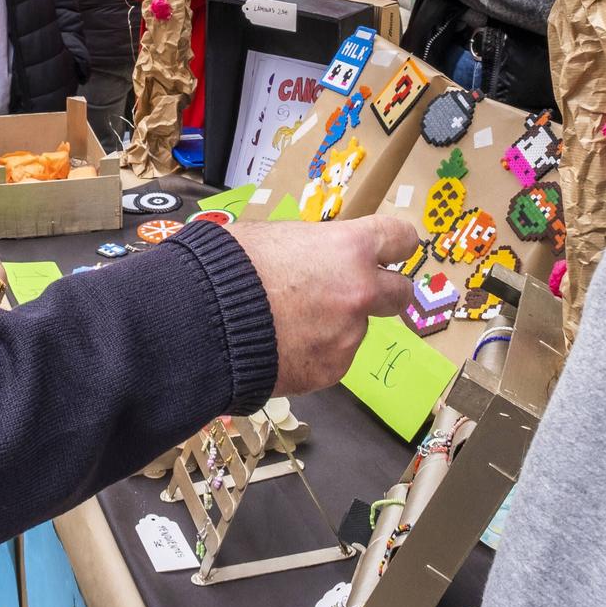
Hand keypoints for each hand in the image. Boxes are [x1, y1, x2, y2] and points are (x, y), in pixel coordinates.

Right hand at [231, 215, 421, 396]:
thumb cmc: (230, 267)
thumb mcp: (273, 235)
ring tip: (289, 323)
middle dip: (383, 292)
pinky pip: (332, 359)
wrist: (204, 322)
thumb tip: (314, 254)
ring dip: (337, 326)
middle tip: (354, 292)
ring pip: (357, 329)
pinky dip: (314, 354)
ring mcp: (348, 337)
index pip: (401, 239)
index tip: (391, 251)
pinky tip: (281, 345)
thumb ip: (311, 246)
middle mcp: (361, 292)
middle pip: (401, 293)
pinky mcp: (330, 371)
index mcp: (350, 248)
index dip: (396, 245)